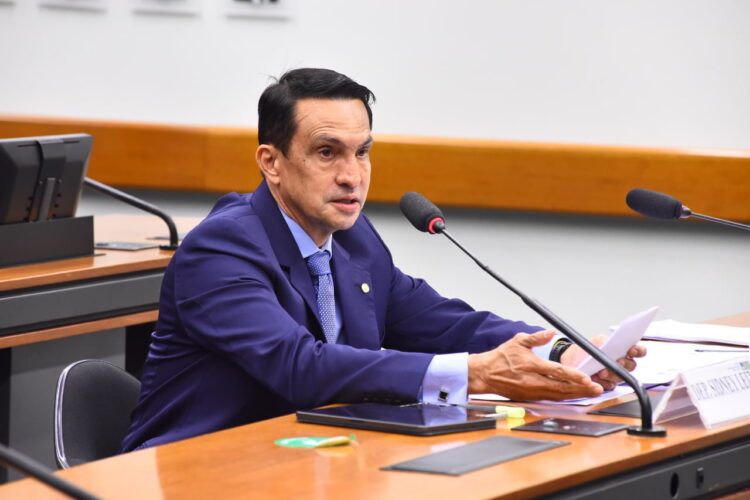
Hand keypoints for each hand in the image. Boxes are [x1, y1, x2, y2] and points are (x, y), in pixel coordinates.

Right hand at [468, 330, 602, 400]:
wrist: (484, 374)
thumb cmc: (501, 357)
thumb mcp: (518, 341)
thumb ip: (536, 337)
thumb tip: (551, 332)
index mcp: (531, 365)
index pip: (557, 372)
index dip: (573, 376)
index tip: (587, 378)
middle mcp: (533, 381)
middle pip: (562, 388)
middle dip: (582, 389)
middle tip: (597, 389)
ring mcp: (532, 392)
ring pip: (559, 396)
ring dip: (576, 395)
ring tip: (591, 393)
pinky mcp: (530, 398)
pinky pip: (552, 399)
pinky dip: (565, 398)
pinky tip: (575, 395)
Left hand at [560, 335, 646, 390]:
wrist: (570, 361)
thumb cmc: (585, 350)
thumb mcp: (596, 341)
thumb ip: (607, 341)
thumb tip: (613, 343)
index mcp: (622, 351)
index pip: (638, 351)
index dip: (638, 351)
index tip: (631, 350)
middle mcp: (621, 364)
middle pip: (631, 366)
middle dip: (625, 364)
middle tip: (618, 361)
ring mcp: (615, 375)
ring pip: (620, 377)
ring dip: (611, 374)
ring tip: (601, 371)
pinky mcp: (606, 385)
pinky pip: (609, 386)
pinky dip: (603, 382)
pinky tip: (595, 379)